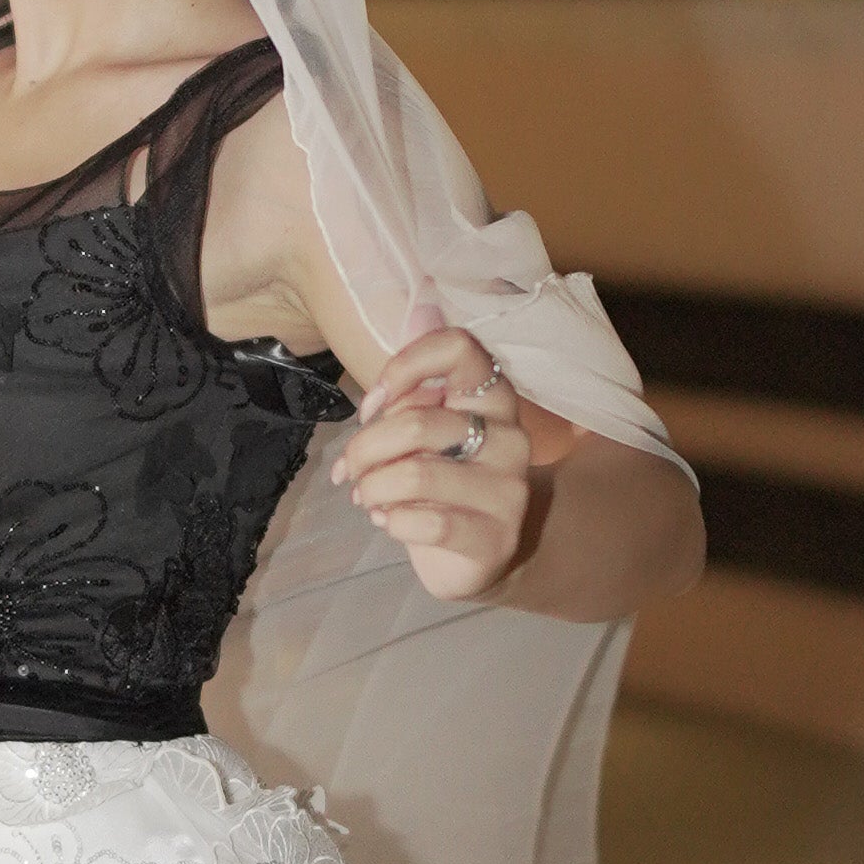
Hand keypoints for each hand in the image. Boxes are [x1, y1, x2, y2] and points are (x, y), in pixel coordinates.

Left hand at [334, 325, 535, 605]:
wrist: (476, 557)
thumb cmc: (441, 480)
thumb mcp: (424, 428)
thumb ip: (416, 383)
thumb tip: (421, 307)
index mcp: (494, 397)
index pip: (459, 347)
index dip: (404, 367)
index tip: (375, 402)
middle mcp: (511, 437)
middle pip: (417, 422)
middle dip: (365, 448)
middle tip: (351, 469)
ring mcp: (509, 490)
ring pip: (415, 475)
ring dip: (372, 488)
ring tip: (366, 497)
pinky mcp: (495, 538)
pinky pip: (425, 523)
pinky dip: (392, 522)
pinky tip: (389, 522)